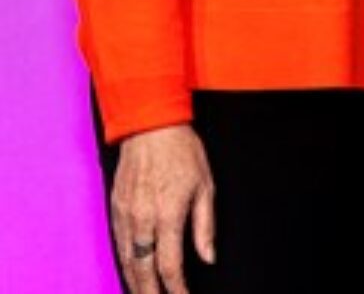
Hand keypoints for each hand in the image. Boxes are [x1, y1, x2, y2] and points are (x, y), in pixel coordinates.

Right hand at [112, 123, 215, 293]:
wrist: (150, 127)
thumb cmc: (183, 153)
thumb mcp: (206, 186)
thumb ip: (205, 226)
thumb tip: (208, 257)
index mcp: (168, 215)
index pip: (170, 265)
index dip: (176, 288)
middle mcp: (142, 219)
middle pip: (143, 269)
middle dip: (150, 292)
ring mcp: (125, 215)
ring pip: (126, 260)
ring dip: (135, 281)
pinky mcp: (115, 208)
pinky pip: (118, 244)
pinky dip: (124, 262)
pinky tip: (131, 271)